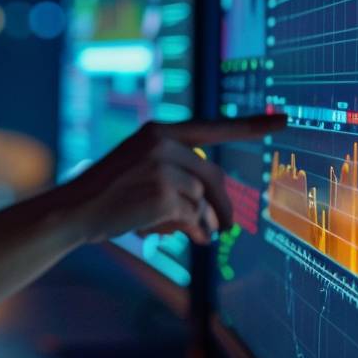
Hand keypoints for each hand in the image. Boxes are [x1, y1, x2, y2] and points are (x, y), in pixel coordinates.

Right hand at [58, 115, 285, 245]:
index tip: (283, 120)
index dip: (252, 125)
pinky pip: (193, 217)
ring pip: (202, 200)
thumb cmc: (107, 193)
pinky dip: (193, 232)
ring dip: (202, 223)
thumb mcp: (140, 169)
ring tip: (196, 236)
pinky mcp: (164, 194)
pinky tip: (185, 237)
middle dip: (223, 206)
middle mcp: (163, 143)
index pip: (214, 127)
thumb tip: (213, 213)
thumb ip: (176, 176)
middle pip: (213, 176)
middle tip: (228, 229)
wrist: (74, 209)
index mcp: (159, 131)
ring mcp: (163, 167)